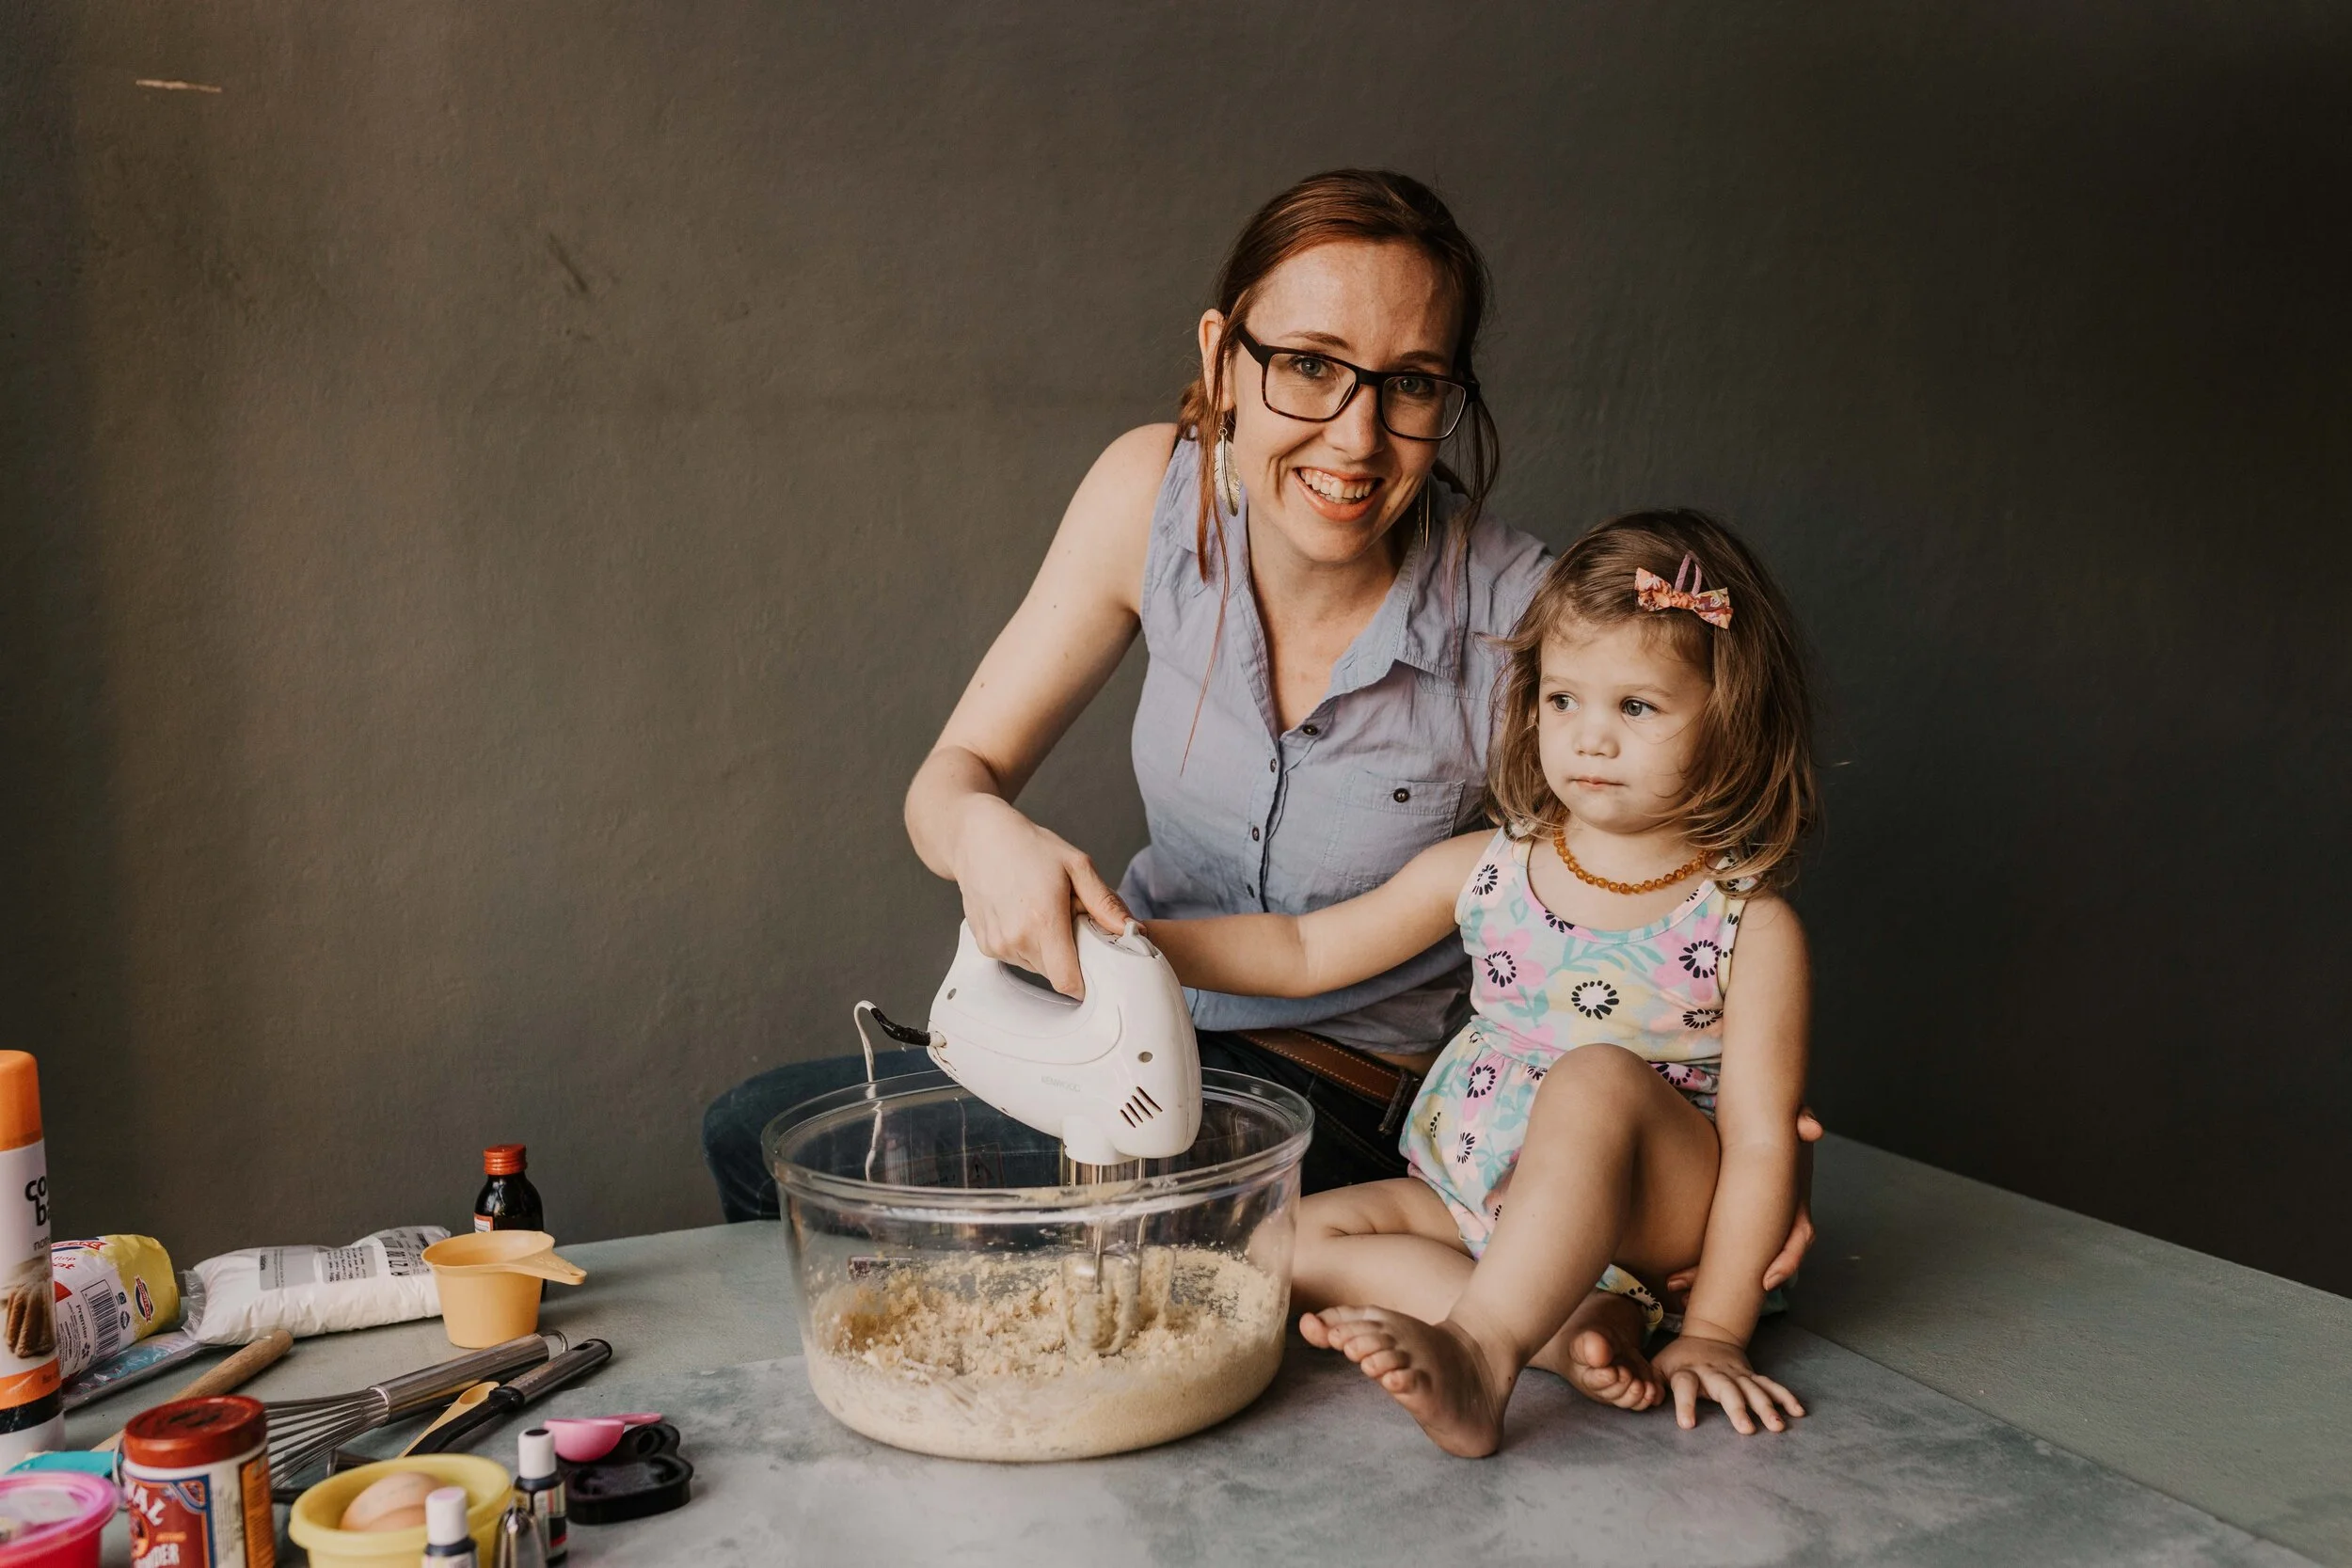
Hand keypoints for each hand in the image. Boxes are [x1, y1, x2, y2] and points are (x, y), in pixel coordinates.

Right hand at [949, 796, 1130, 997]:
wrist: (977, 838)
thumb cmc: (1029, 846)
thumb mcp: (1076, 864)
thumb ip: (1105, 902)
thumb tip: (1132, 930)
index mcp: (1043, 920)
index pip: (1067, 982)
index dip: (1085, 982)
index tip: (1094, 967)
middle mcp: (1016, 938)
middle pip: (1055, 973)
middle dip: (1069, 955)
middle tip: (1068, 921)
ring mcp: (997, 944)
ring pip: (1036, 966)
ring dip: (1047, 949)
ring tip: (1042, 913)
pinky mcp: (985, 944)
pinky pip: (1016, 957)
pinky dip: (1026, 943)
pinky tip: (1022, 914)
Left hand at [1650, 1330, 1804, 1433]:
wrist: (1707, 1334)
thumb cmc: (1678, 1358)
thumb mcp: (1657, 1365)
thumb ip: (1650, 1382)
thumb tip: (1644, 1399)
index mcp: (1689, 1371)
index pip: (1685, 1386)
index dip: (1685, 1403)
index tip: (1687, 1425)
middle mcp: (1714, 1372)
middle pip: (1726, 1389)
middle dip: (1737, 1409)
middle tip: (1746, 1430)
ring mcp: (1736, 1373)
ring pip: (1752, 1389)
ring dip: (1766, 1407)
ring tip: (1777, 1426)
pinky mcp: (1751, 1375)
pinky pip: (1770, 1385)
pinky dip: (1784, 1397)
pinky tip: (1798, 1412)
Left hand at [1666, 1107, 1819, 1302]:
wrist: (1755, 1121)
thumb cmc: (1776, 1125)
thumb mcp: (1789, 1123)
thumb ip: (1802, 1121)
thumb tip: (1810, 1127)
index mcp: (1796, 1203)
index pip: (1798, 1239)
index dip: (1786, 1263)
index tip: (1766, 1281)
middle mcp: (1776, 1220)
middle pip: (1761, 1262)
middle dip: (1733, 1283)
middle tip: (1699, 1292)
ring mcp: (1752, 1223)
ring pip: (1736, 1260)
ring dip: (1707, 1276)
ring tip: (1675, 1286)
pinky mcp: (1727, 1218)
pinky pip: (1716, 1247)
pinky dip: (1698, 1263)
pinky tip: (1671, 1274)